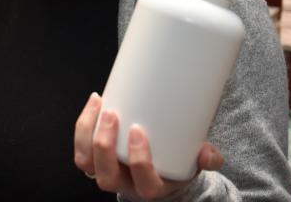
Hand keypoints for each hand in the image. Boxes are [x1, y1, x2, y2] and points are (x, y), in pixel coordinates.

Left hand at [74, 93, 223, 200]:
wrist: (157, 171)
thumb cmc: (173, 165)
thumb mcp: (192, 163)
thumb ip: (206, 158)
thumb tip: (209, 153)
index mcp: (149, 188)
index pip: (141, 181)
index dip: (138, 160)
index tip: (139, 131)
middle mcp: (123, 184)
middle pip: (105, 174)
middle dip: (104, 144)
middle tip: (112, 115)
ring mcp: (104, 172)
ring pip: (85, 161)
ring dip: (87, 132)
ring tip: (98, 104)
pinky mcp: (93, 159)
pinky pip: (80, 147)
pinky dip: (83, 125)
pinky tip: (94, 102)